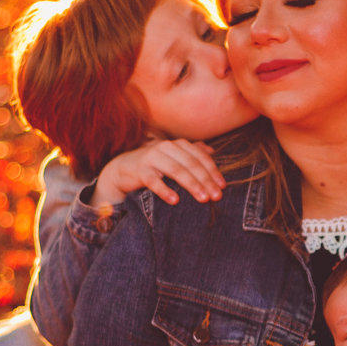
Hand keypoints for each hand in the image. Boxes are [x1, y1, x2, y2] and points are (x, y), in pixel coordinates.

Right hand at [94, 139, 224, 209]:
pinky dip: (164, 190)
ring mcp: (152, 157)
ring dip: (191, 185)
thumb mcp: (174, 157)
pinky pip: (153, 180)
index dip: (213, 171)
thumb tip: (212, 152)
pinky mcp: (140, 170)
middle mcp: (167, 147)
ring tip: (203, 199)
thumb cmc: (154, 164)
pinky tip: (175, 200)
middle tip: (216, 196)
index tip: (222, 186)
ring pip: (176, 170)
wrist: (124, 168)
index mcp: (178, 145)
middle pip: (191, 164)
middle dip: (206, 180)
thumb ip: (192, 153)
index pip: (200, 157)